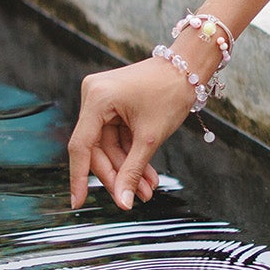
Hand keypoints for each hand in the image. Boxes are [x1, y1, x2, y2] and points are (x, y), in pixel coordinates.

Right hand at [67, 57, 193, 209]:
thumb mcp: (151, 136)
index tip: (78, 203)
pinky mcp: (113, 104)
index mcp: (97, 98)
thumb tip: (122, 203)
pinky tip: (146, 175)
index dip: (79, 177)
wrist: (191, 66)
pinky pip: (117, 135)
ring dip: (128, 167)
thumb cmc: (173, 91)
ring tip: (147, 190)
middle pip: (98, 149)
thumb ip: (133, 170)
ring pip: (109, 145)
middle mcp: (93, 96)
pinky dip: (131, 153)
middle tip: (134, 198)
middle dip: (118, 174)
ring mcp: (102, 99)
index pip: (81, 146)